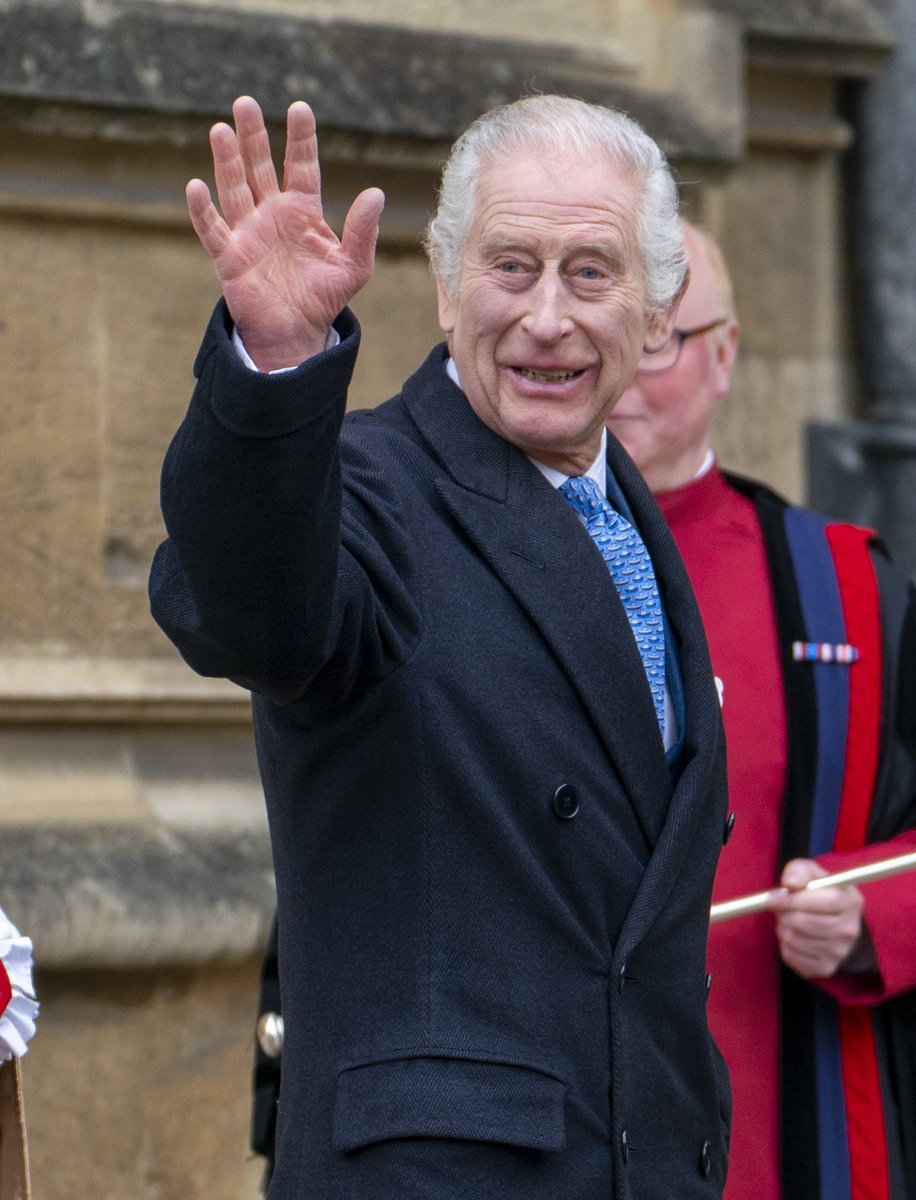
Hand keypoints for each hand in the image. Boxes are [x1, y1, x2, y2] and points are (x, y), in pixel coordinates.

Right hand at [186, 95, 384, 371]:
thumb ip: (363, 231)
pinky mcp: (229, 257)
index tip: (299, 108)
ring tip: (221, 130)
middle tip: (245, 103)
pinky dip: (203, 210)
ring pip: (234, 188)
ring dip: (227, 160)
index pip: (301, 165)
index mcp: (303, 211)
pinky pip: (212, 229)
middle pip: (259, 167)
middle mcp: (272, 214)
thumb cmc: (325, 298)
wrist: (296, 333)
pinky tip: (196, 186)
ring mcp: (248, 233)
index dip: (300, 138)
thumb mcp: (354, 265)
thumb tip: (376, 193)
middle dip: (253, 136)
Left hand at [767, 858, 864, 979]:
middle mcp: (850, 930)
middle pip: (803, 922)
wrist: (833, 921)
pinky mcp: (825, 968)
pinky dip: (784, 944)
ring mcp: (839, 952)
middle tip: (780, 908)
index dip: (793, 900)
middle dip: (783, 913)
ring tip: (788, 920)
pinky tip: (793, 935)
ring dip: (782, 927)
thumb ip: (798, 871)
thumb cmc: (818, 891)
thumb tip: (790, 883)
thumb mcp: (810, 872)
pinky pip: (791, 956)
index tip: (771, 897)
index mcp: (851, 902)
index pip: (823, 902)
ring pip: (793, 939)